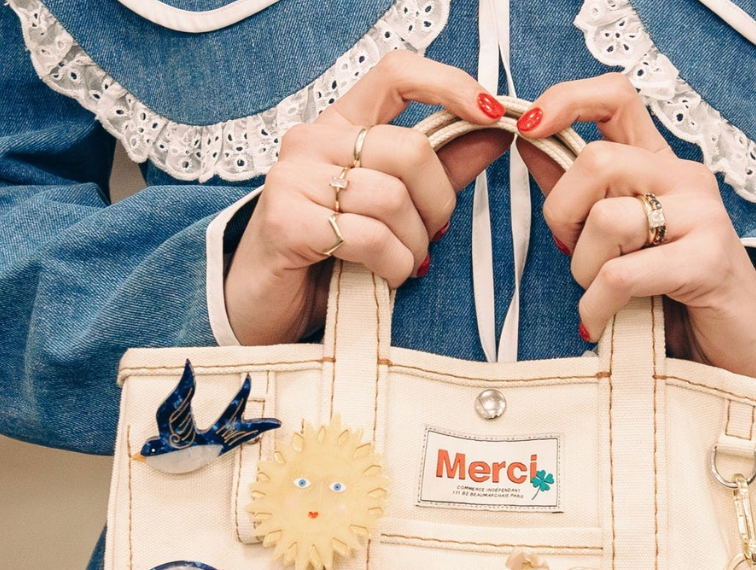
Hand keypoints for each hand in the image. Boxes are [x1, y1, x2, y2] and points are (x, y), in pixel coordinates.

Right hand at [224, 51, 512, 344]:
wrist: (264, 309)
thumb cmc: (326, 259)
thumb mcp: (391, 211)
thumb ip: (439, 171)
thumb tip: (491, 134)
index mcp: (339, 128)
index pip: (396, 75)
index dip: (449, 86)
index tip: (489, 115)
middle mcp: (312, 142)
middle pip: (411, 150)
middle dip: (437, 204)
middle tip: (428, 237)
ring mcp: (294, 178)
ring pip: (394, 199)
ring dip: (414, 245)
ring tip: (403, 264)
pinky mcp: (287, 221)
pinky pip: (371, 237)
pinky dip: (394, 265)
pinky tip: (386, 276)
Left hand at [514, 74, 755, 389]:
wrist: (740, 348)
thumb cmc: (675, 296)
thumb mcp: (617, 241)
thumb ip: (578, 195)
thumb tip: (531, 146)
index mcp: (661, 166)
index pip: (616, 97)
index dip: (567, 100)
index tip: (529, 129)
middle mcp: (685, 179)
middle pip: (597, 161)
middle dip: (562, 215)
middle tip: (573, 255)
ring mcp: (703, 216)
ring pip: (606, 220)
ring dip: (584, 269)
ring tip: (600, 295)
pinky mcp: (708, 260)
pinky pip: (621, 274)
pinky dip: (596, 306)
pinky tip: (599, 323)